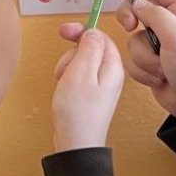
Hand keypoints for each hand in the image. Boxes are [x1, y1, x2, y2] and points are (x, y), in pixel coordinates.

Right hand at [52, 28, 124, 151]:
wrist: (76, 144)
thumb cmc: (78, 113)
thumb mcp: (80, 72)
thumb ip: (88, 48)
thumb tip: (92, 32)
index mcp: (113, 68)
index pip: (101, 37)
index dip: (82, 32)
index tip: (65, 32)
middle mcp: (110, 76)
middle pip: (90, 49)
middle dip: (71, 54)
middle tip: (63, 67)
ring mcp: (101, 86)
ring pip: (81, 62)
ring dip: (67, 67)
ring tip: (63, 82)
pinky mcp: (91, 95)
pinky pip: (78, 76)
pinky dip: (67, 78)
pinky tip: (64, 89)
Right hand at [118, 0, 175, 122]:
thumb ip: (155, 16)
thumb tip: (137, 3)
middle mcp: (169, 23)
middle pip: (136, 9)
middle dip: (131, 20)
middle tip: (130, 27)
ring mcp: (158, 44)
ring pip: (132, 40)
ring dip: (144, 57)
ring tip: (163, 68)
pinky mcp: (150, 63)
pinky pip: (133, 59)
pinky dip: (143, 71)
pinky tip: (160, 79)